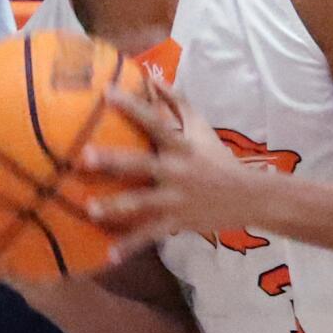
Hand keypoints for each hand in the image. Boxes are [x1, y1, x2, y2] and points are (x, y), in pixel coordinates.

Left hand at [82, 79, 257, 265]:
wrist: (248, 197)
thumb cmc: (218, 158)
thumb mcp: (201, 128)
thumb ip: (177, 103)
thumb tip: (154, 77)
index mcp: (181, 146)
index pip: (154, 121)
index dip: (131, 106)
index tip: (106, 92)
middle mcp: (176, 171)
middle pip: (140, 164)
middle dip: (113, 161)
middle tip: (84, 156)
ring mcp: (175, 199)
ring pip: (141, 204)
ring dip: (116, 207)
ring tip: (91, 209)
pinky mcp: (176, 222)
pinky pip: (149, 236)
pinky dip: (129, 246)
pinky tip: (108, 255)